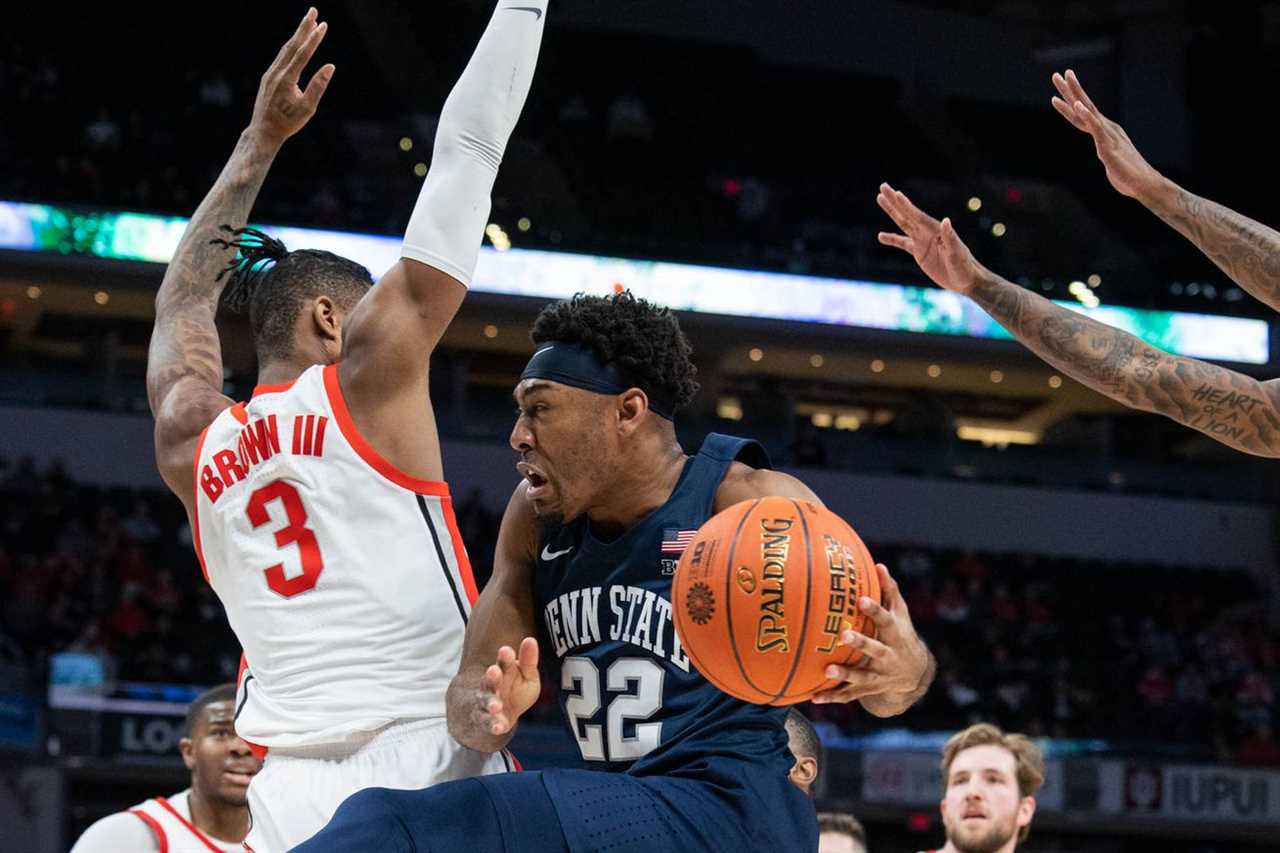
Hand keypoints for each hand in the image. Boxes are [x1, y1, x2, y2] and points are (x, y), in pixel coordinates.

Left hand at [249, 8, 334, 147]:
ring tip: (308, 22)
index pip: (303, 54)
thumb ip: (318, 85)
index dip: (314, 39)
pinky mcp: (268, 77)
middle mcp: (276, 72)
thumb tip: (330, 66)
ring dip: (298, 35)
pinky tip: (297, 42)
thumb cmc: (288, 122)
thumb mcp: (308, 108)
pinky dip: (291, 46)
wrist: (263, 131)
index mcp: (286, 79)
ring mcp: (270, 73)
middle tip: (313, 10)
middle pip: (292, 45)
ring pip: (286, 49)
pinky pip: (282, 57)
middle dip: (304, 27)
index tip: (323, 25)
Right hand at [478, 637, 540, 735]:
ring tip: (496, 706)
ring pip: (486, 701)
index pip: (504, 662)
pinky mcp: (486, 720)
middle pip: (490, 679)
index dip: (505, 657)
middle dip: (492, 676)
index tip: (506, 651)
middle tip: (493, 671)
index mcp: (504, 671)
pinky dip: (492, 725)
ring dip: (490, 703)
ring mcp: (487, 703)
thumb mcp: (528, 676)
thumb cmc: (517, 690)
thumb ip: (529, 661)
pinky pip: (487, 722)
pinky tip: (498, 727)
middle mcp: (492, 685)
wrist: (504, 714)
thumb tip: (530, 639)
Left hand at [811, 563, 932, 714]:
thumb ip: (889, 591)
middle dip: (861, 643)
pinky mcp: (869, 689)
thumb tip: (878, 565)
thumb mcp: (900, 614)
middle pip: (875, 650)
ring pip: (862, 677)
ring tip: (826, 670)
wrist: (914, 674)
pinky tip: (814, 698)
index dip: (875, 610)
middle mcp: (888, 657)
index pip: (886, 620)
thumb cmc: (901, 634)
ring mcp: (879, 676)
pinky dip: (832, 697)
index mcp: (895, 635)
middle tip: (843, 634)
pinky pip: (849, 695)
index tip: (861, 600)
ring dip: (845, 675)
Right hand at [877, 183, 986, 295]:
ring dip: (892, 211)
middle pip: (907, 214)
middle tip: (883, 186)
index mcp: (935, 230)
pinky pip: (902, 243)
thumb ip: (950, 237)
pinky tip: (881, 236)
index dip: (906, 205)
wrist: (965, 279)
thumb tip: (945, 221)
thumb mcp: (957, 253)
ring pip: (903, 223)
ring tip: (880, 199)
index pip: (917, 215)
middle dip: (894, 201)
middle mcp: (927, 231)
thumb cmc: (964, 266)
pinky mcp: (919, 252)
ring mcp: (922, 240)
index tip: (896, 193)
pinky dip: (892, 239)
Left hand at [1050, 69, 1160, 199]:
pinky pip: (1095, 128)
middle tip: (1058, 74)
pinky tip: (1078, 105)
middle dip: (1070, 90)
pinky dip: (1086, 116)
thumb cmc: (1127, 174)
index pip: (1084, 113)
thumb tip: (1105, 151)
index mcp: (1104, 131)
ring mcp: (1107, 135)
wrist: (1143, 184)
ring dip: (1075, 94)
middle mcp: (1106, 128)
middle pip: (1084, 106)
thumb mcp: (1110, 159)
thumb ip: (1106, 151)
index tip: (1062, 86)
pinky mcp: (1107, 146)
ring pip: (1087, 111)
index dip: (1071, 100)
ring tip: (1065, 79)